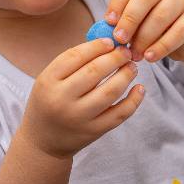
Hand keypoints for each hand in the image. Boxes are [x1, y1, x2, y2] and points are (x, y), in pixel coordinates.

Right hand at [16, 39, 143, 158]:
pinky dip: (134, 100)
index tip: (111, 41)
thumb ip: (72, 62)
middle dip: (115, 57)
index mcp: (48, 81)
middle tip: (126, 52)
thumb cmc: (48, 102)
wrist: (43, 142)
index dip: (97, 46)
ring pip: (110, 91)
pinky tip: (139, 88)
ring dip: (126, 75)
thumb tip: (108, 43)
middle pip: (95, 71)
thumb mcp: (49, 80)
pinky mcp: (94, 131)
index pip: (76, 56)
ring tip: (132, 67)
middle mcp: (61, 99)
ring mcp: (79, 117)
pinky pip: (120, 113)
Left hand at [106, 0, 183, 63]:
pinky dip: (161, 47)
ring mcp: (182, 1)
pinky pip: (177, 33)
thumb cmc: (151, 27)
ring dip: (143, 38)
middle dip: (129, 20)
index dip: (117, 4)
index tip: (108, 23)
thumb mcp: (135, 21)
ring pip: (160, 16)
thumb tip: (103, 31)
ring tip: (134, 54)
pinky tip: (150, 57)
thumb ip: (120, 22)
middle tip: (119, 40)